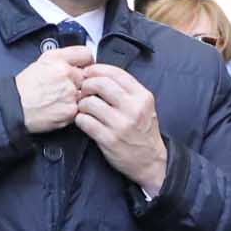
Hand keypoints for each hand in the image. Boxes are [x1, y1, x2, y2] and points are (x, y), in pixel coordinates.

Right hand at [14, 44, 95, 133]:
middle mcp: (65, 73)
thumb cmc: (25, 87)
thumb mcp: (41, 63)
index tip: (85, 68)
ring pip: (85, 94)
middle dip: (79, 83)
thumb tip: (79, 61)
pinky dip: (72, 110)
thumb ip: (62, 59)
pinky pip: (80, 109)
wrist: (14, 107)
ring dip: (77, 98)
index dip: (87, 62)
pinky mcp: (71, 110)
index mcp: (58, 59)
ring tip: (60, 100)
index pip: (86, 54)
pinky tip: (59, 109)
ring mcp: (70, 92)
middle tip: (66, 89)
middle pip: (87, 76)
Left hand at [75, 64, 167, 194]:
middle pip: (100, 84)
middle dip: (87, 84)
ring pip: (90, 102)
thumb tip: (101, 75)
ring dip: (82, 104)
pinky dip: (80, 119)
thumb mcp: (144, 106)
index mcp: (142, 96)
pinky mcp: (109, 139)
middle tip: (83, 91)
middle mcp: (133, 109)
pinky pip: (85, 122)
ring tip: (85, 109)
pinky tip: (85, 121)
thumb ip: (127, 90)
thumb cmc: (143, 132)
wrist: (150, 161)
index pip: (116, 73)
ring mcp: (121, 125)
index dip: (97, 69)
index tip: (89, 72)